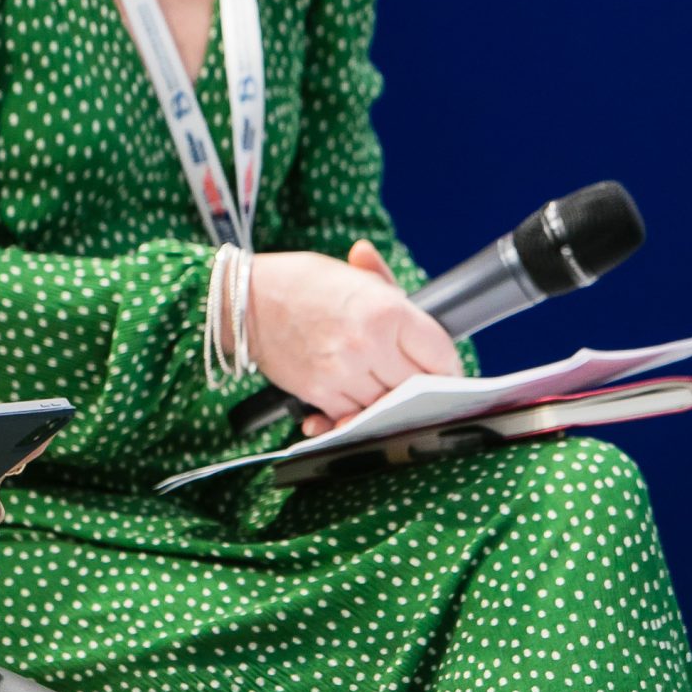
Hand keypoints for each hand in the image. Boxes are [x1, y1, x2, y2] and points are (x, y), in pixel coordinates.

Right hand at [249, 239, 458, 436]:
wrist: (243, 299)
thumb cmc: (301, 283)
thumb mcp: (353, 276)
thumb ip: (394, 293)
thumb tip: (424, 306)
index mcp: (386, 311)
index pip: (442, 356)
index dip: (448, 367)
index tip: (443, 369)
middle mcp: (368, 345)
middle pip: (419, 388)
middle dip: (419, 386)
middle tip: (413, 379)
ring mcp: (344, 372)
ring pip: (389, 406)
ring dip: (388, 400)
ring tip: (378, 382)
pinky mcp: (320, 393)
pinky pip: (354, 416)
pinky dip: (356, 410)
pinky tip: (353, 392)